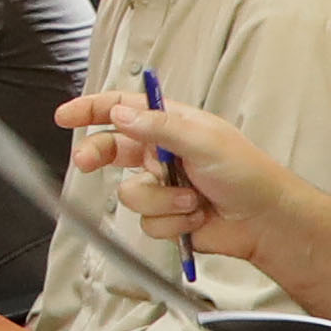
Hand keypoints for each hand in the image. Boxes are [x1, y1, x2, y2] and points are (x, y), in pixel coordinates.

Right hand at [58, 87, 278, 263]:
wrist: (265, 222)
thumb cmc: (247, 174)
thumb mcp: (204, 141)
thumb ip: (160, 127)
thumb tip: (121, 112)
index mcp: (172, 125)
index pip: (124, 108)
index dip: (92, 109)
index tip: (65, 116)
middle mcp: (162, 153)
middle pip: (112, 149)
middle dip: (97, 155)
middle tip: (85, 162)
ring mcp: (162, 185)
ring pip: (129, 193)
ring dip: (160, 200)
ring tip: (191, 199)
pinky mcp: (166, 216)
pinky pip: (146, 222)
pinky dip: (171, 221)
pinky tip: (195, 216)